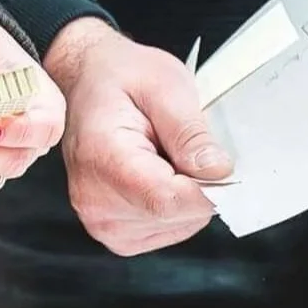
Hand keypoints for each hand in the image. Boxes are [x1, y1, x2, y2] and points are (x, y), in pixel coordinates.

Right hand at [42, 17, 230, 255]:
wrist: (88, 78)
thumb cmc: (119, 75)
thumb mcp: (163, 83)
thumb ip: (190, 130)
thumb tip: (218, 171)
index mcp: (102, 156)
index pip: (169, 200)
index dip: (206, 185)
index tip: (215, 158)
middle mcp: (94, 199)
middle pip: (176, 215)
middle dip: (194, 183)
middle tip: (176, 144)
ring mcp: (101, 221)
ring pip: (177, 226)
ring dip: (184, 194)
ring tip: (162, 154)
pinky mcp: (114, 233)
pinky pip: (166, 230)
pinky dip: (173, 205)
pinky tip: (156, 172)